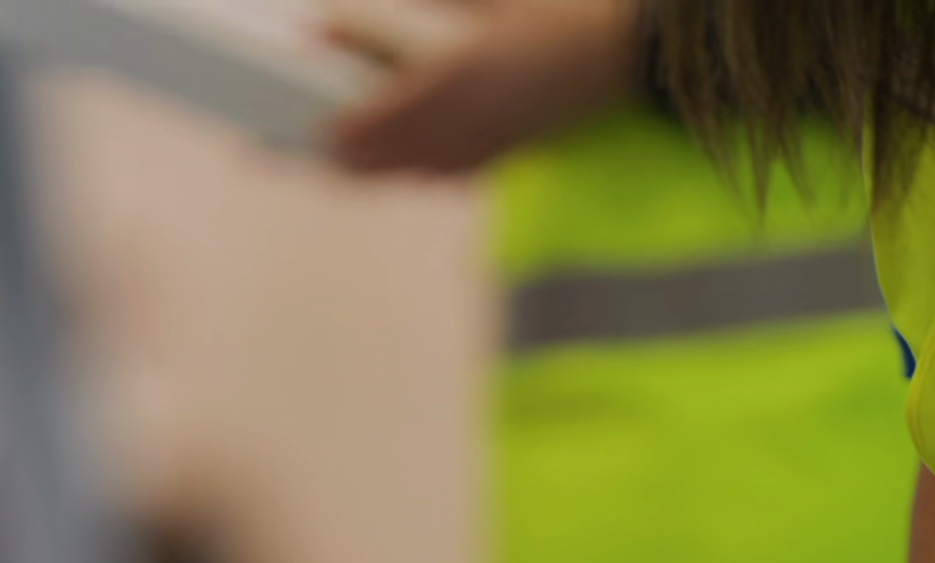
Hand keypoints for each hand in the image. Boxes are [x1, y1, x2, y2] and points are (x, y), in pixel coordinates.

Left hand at [326, 0, 632, 173]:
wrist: (624, 55)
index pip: (380, 119)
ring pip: (416, 172)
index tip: (312, 134)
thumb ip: (421, 7)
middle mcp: (467, 124)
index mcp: (457, 77)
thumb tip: (346, 20)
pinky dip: (417, 170)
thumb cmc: (556, 15)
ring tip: (341, 166)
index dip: (341, 132)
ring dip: (378, 171)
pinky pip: (448, 173)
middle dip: (348, 162)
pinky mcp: (506, 156)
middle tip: (310, 157)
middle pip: (389, 158)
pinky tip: (405, 165)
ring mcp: (488, 147)